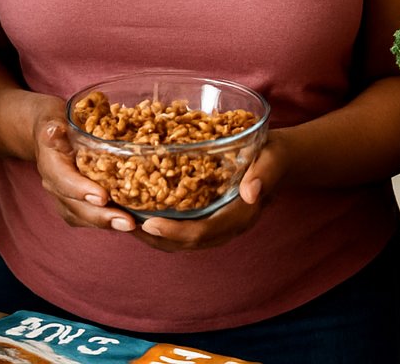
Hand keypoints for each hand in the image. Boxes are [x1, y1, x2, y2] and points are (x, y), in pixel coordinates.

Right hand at [30, 98, 139, 234]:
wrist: (48, 132)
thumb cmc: (55, 121)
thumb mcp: (53, 117)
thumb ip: (53, 127)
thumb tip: (53, 130)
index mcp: (49, 163)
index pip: (64, 181)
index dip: (81, 190)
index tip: (102, 197)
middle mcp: (54, 185)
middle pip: (75, 206)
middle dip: (101, 216)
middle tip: (127, 222)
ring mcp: (63, 196)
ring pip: (83, 216)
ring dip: (107, 223)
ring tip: (133, 225)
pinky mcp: (74, 203)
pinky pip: (89, 217)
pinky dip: (109, 221)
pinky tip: (131, 222)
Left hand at [135, 129, 291, 251]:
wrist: (278, 160)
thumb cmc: (274, 156)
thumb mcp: (273, 158)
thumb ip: (264, 174)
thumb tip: (251, 193)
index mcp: (240, 217)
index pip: (203, 233)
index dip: (175, 232)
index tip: (149, 223)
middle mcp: (224, 227)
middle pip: (183, 243)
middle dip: (151, 236)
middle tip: (122, 221)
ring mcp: (214, 224)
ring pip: (177, 239)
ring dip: (149, 232)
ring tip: (121, 217)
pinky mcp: (206, 216)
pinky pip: (178, 226)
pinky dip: (156, 222)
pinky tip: (137, 207)